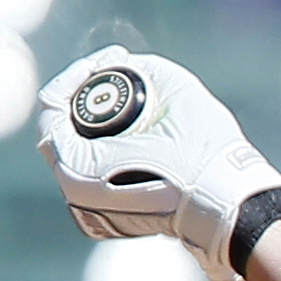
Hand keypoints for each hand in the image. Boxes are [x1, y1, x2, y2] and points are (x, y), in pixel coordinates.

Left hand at [34, 48, 280, 280]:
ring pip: (73, 152)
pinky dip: (101, 149)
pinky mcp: (106, 217)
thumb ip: (136, 68)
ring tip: (125, 108)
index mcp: (79, 164)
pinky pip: (89, 174)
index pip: (53, 105)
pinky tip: (128, 137)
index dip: (77, 74)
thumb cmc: (205, 152)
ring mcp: (88, 208)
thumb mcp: (174, 88)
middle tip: (115, 81)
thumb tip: (118, 64)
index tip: (108, 63)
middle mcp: (75, 190)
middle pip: (61, 129)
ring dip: (91, 125)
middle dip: (84, 99)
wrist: (227, 205)